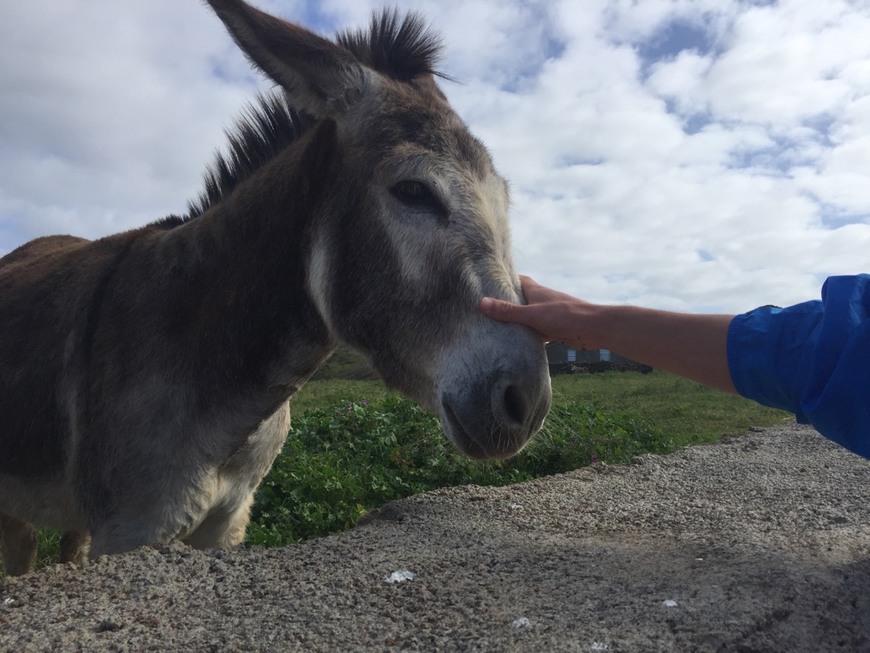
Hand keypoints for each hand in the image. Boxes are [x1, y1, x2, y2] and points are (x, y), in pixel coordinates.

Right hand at [480, 276, 599, 349]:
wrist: (593, 329)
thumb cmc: (564, 315)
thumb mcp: (531, 314)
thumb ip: (507, 311)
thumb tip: (481, 303)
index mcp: (535, 290)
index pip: (515, 280)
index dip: (502, 280)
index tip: (485, 284)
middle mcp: (540, 300)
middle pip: (519, 299)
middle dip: (504, 303)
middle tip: (484, 310)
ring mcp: (547, 314)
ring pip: (526, 316)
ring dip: (514, 321)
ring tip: (493, 327)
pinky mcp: (553, 329)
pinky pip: (535, 331)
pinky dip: (526, 335)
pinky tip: (515, 342)